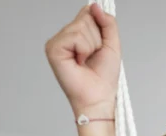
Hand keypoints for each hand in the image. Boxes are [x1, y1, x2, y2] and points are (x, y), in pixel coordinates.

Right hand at [45, 4, 120, 118]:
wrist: (99, 97)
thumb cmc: (104, 77)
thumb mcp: (112, 45)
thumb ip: (107, 23)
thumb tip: (95, 5)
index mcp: (77, 34)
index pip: (88, 13)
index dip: (99, 24)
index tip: (101, 42)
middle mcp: (65, 35)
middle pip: (86, 18)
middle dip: (98, 38)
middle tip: (94, 56)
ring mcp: (57, 41)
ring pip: (81, 27)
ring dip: (92, 45)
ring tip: (87, 60)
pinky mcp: (53, 48)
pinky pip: (75, 36)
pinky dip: (84, 49)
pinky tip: (80, 62)